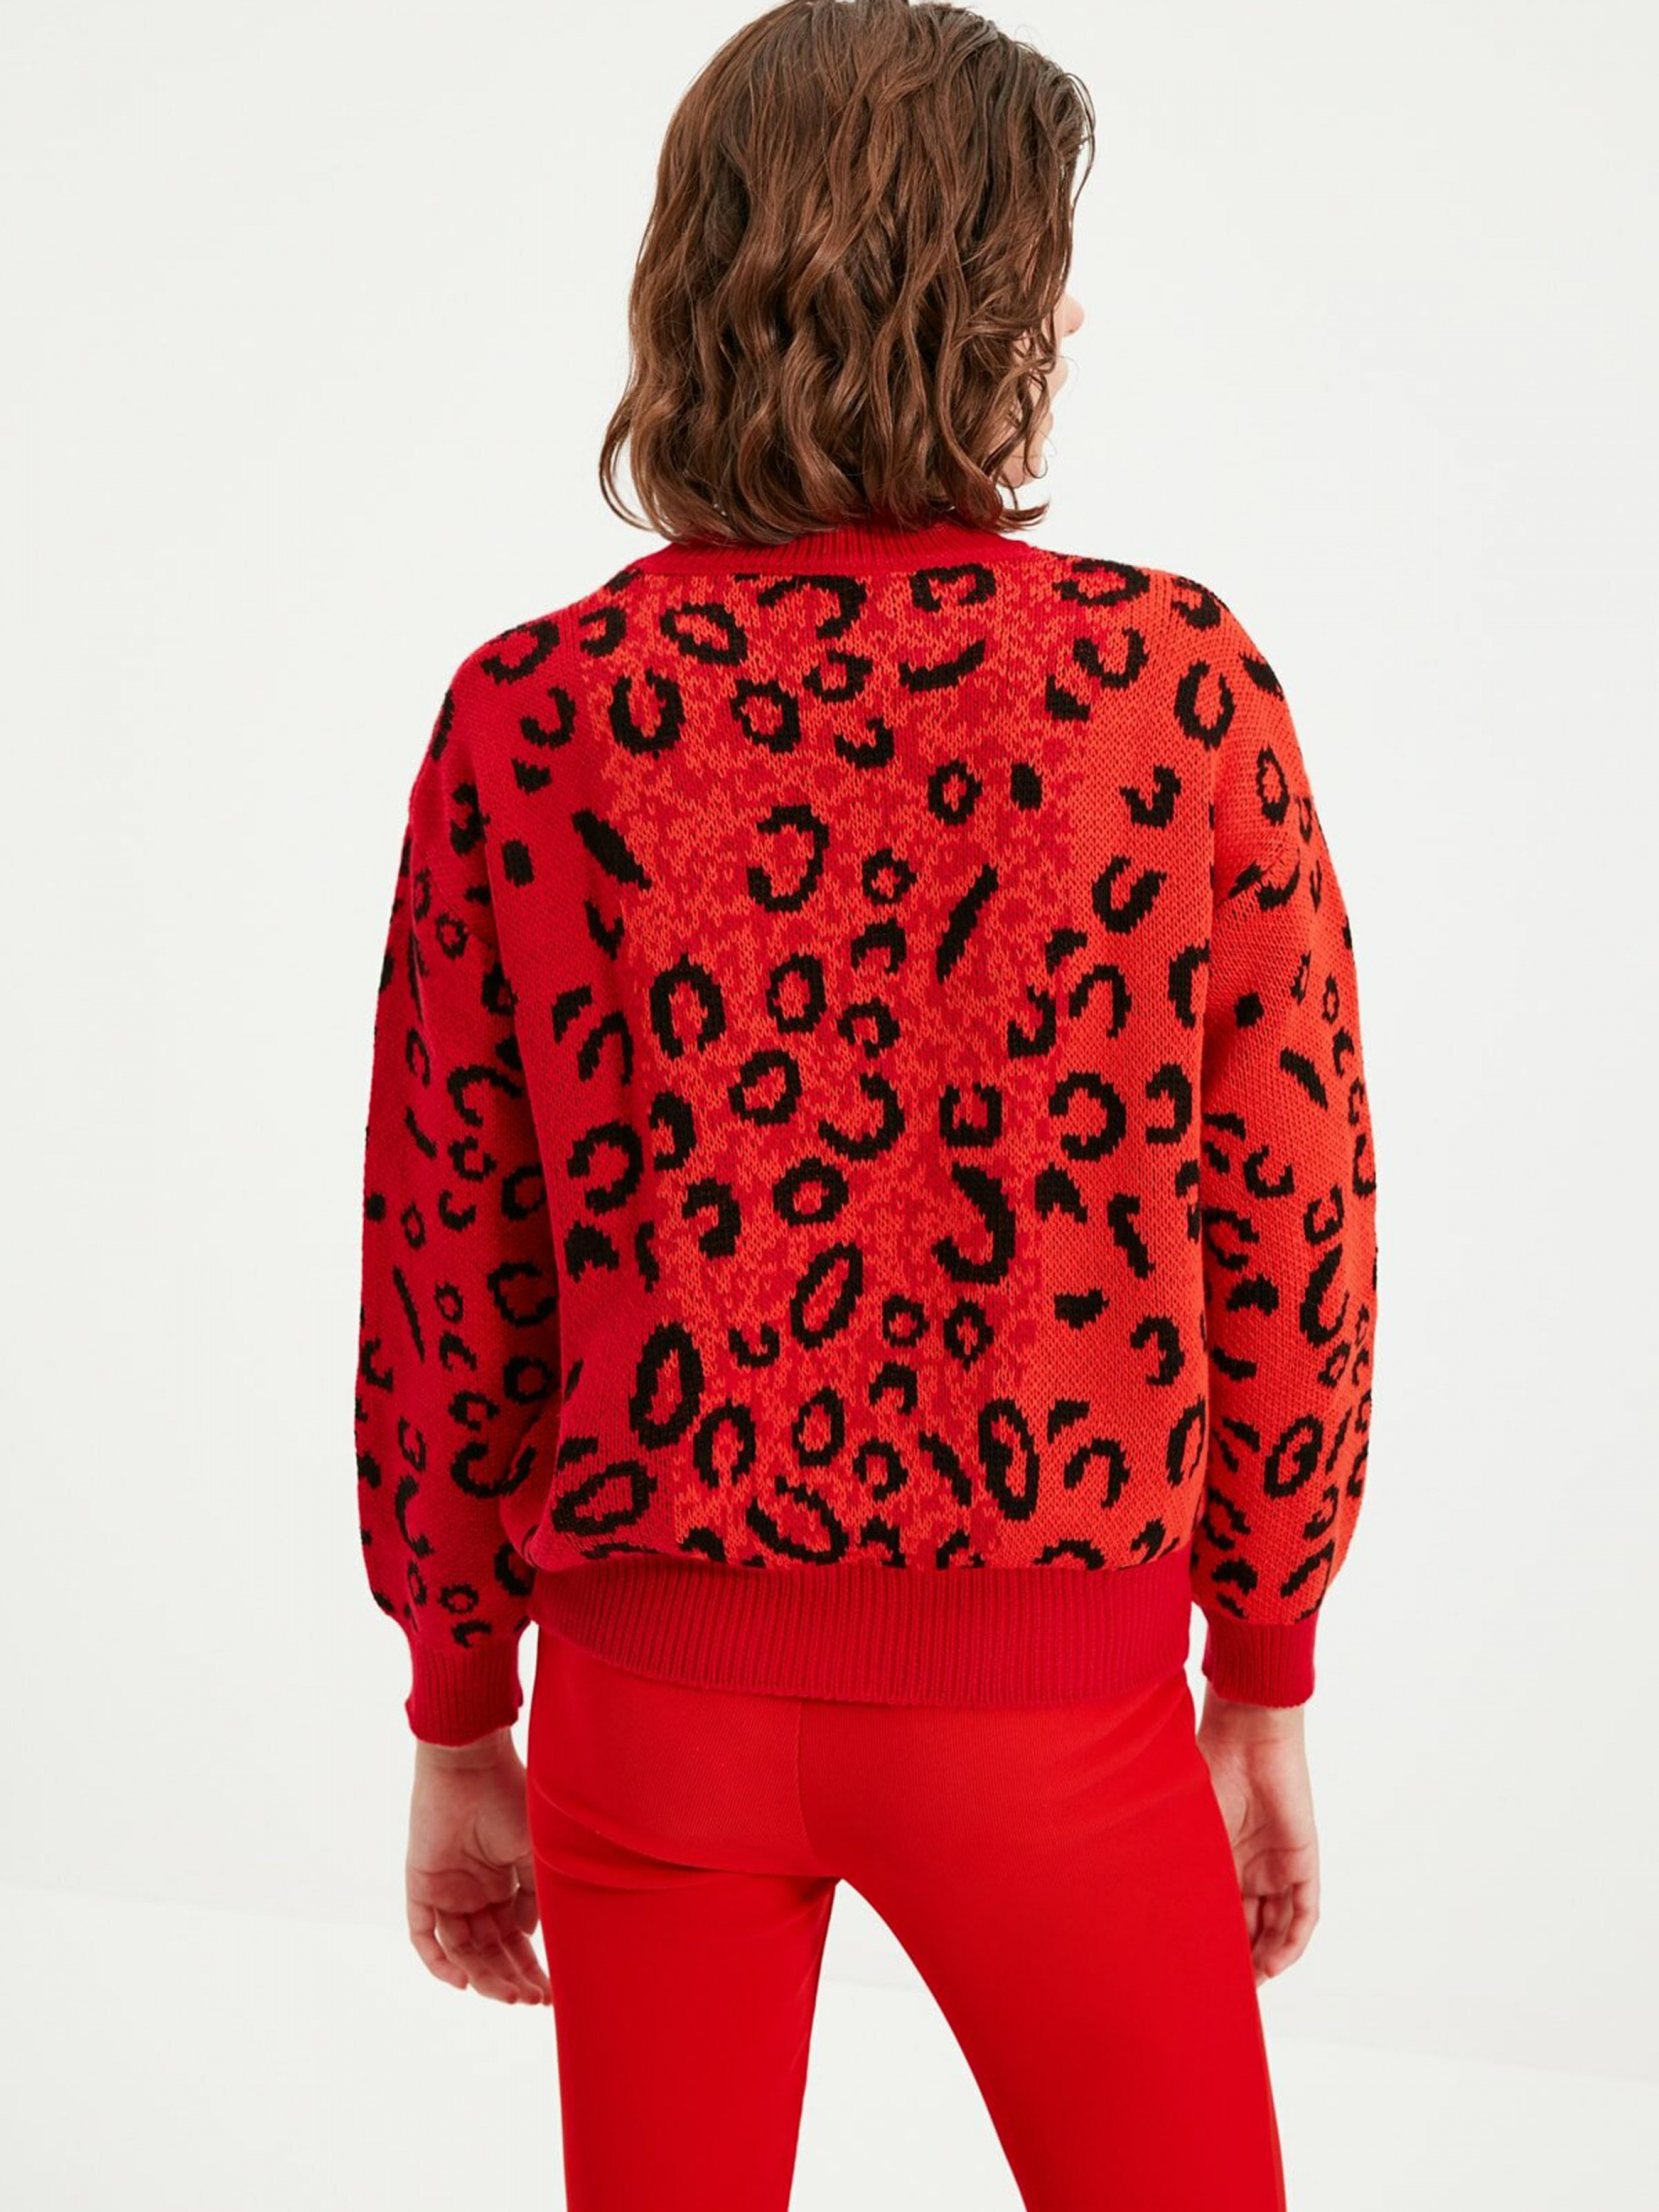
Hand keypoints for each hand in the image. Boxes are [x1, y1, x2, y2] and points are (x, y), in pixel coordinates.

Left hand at [405, 1725, 551, 2004]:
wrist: (471, 1765)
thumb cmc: (510, 1798)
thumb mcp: (535, 1851)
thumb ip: (535, 1895)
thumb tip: (530, 1934)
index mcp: (503, 1883)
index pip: (515, 1939)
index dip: (530, 1967)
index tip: (550, 1993)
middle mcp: (474, 1893)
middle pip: (490, 1952)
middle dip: (511, 1979)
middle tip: (531, 2000)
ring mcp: (447, 1892)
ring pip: (462, 1950)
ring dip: (484, 1976)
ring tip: (508, 1995)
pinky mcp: (420, 1887)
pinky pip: (424, 1936)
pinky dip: (439, 1962)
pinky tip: (463, 1981)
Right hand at [1194, 1686, 1319, 1986]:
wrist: (1248, 1731)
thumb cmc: (1208, 1763)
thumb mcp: (1184, 1822)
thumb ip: (1172, 1857)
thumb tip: (1129, 1892)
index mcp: (1221, 1854)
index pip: (1220, 1909)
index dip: (1212, 1941)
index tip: (1194, 1972)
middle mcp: (1251, 1865)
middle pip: (1249, 1925)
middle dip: (1237, 1959)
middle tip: (1220, 1990)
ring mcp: (1279, 1865)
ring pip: (1277, 1926)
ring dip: (1264, 1958)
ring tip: (1246, 1986)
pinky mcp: (1303, 1862)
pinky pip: (1303, 1914)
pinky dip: (1291, 1942)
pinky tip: (1274, 1964)